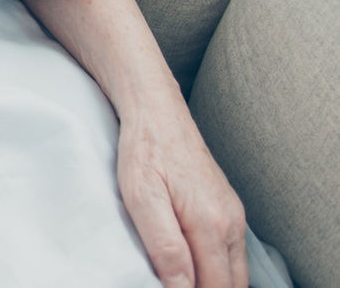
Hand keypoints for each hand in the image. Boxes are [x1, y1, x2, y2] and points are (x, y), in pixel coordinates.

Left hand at [117, 105, 246, 287]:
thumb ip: (165, 246)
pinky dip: (217, 267)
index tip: (168, 287)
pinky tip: (193, 264)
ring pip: (235, 272)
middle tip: (172, 283)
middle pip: (231, 285)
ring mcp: (233, 215)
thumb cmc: (144, 149)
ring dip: (214, 283)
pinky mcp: (228, 207)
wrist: (156, 109)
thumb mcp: (142, 197)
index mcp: (211, 224)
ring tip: (181, 277)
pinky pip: (231, 253)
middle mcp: (231, 222)